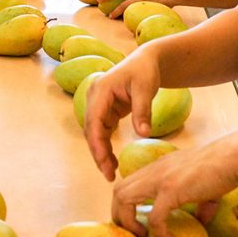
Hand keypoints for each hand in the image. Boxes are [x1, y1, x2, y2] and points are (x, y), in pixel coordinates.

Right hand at [84, 48, 161, 181]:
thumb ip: (143, 111)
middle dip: (98, 153)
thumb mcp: (146, 89)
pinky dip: (106, 146)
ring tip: (111, 172)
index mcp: (99, 90)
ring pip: (95, 133)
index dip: (97, 144)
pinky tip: (113, 160)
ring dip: (101, 152)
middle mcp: (94, 98)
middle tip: (109, 175)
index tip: (105, 163)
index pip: (94, 122)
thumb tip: (143, 134)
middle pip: (91, 130)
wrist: (146, 61)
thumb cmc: (145, 71)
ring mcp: (98, 104)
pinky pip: (102, 131)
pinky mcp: (105, 110)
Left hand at [111, 136, 237, 236]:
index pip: (128, 184)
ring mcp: (160, 179)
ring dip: (129, 222)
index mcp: (159, 168)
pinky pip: (154, 217)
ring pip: (124, 199)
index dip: (126, 206)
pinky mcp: (171, 190)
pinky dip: (158, 232)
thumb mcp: (203, 185)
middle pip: (118, 191)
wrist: (233, 157)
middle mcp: (154, 171)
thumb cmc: (222, 167)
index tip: (137, 223)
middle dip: (120, 216)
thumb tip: (203, 219)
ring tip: (144, 236)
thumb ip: (199, 201)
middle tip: (135, 233)